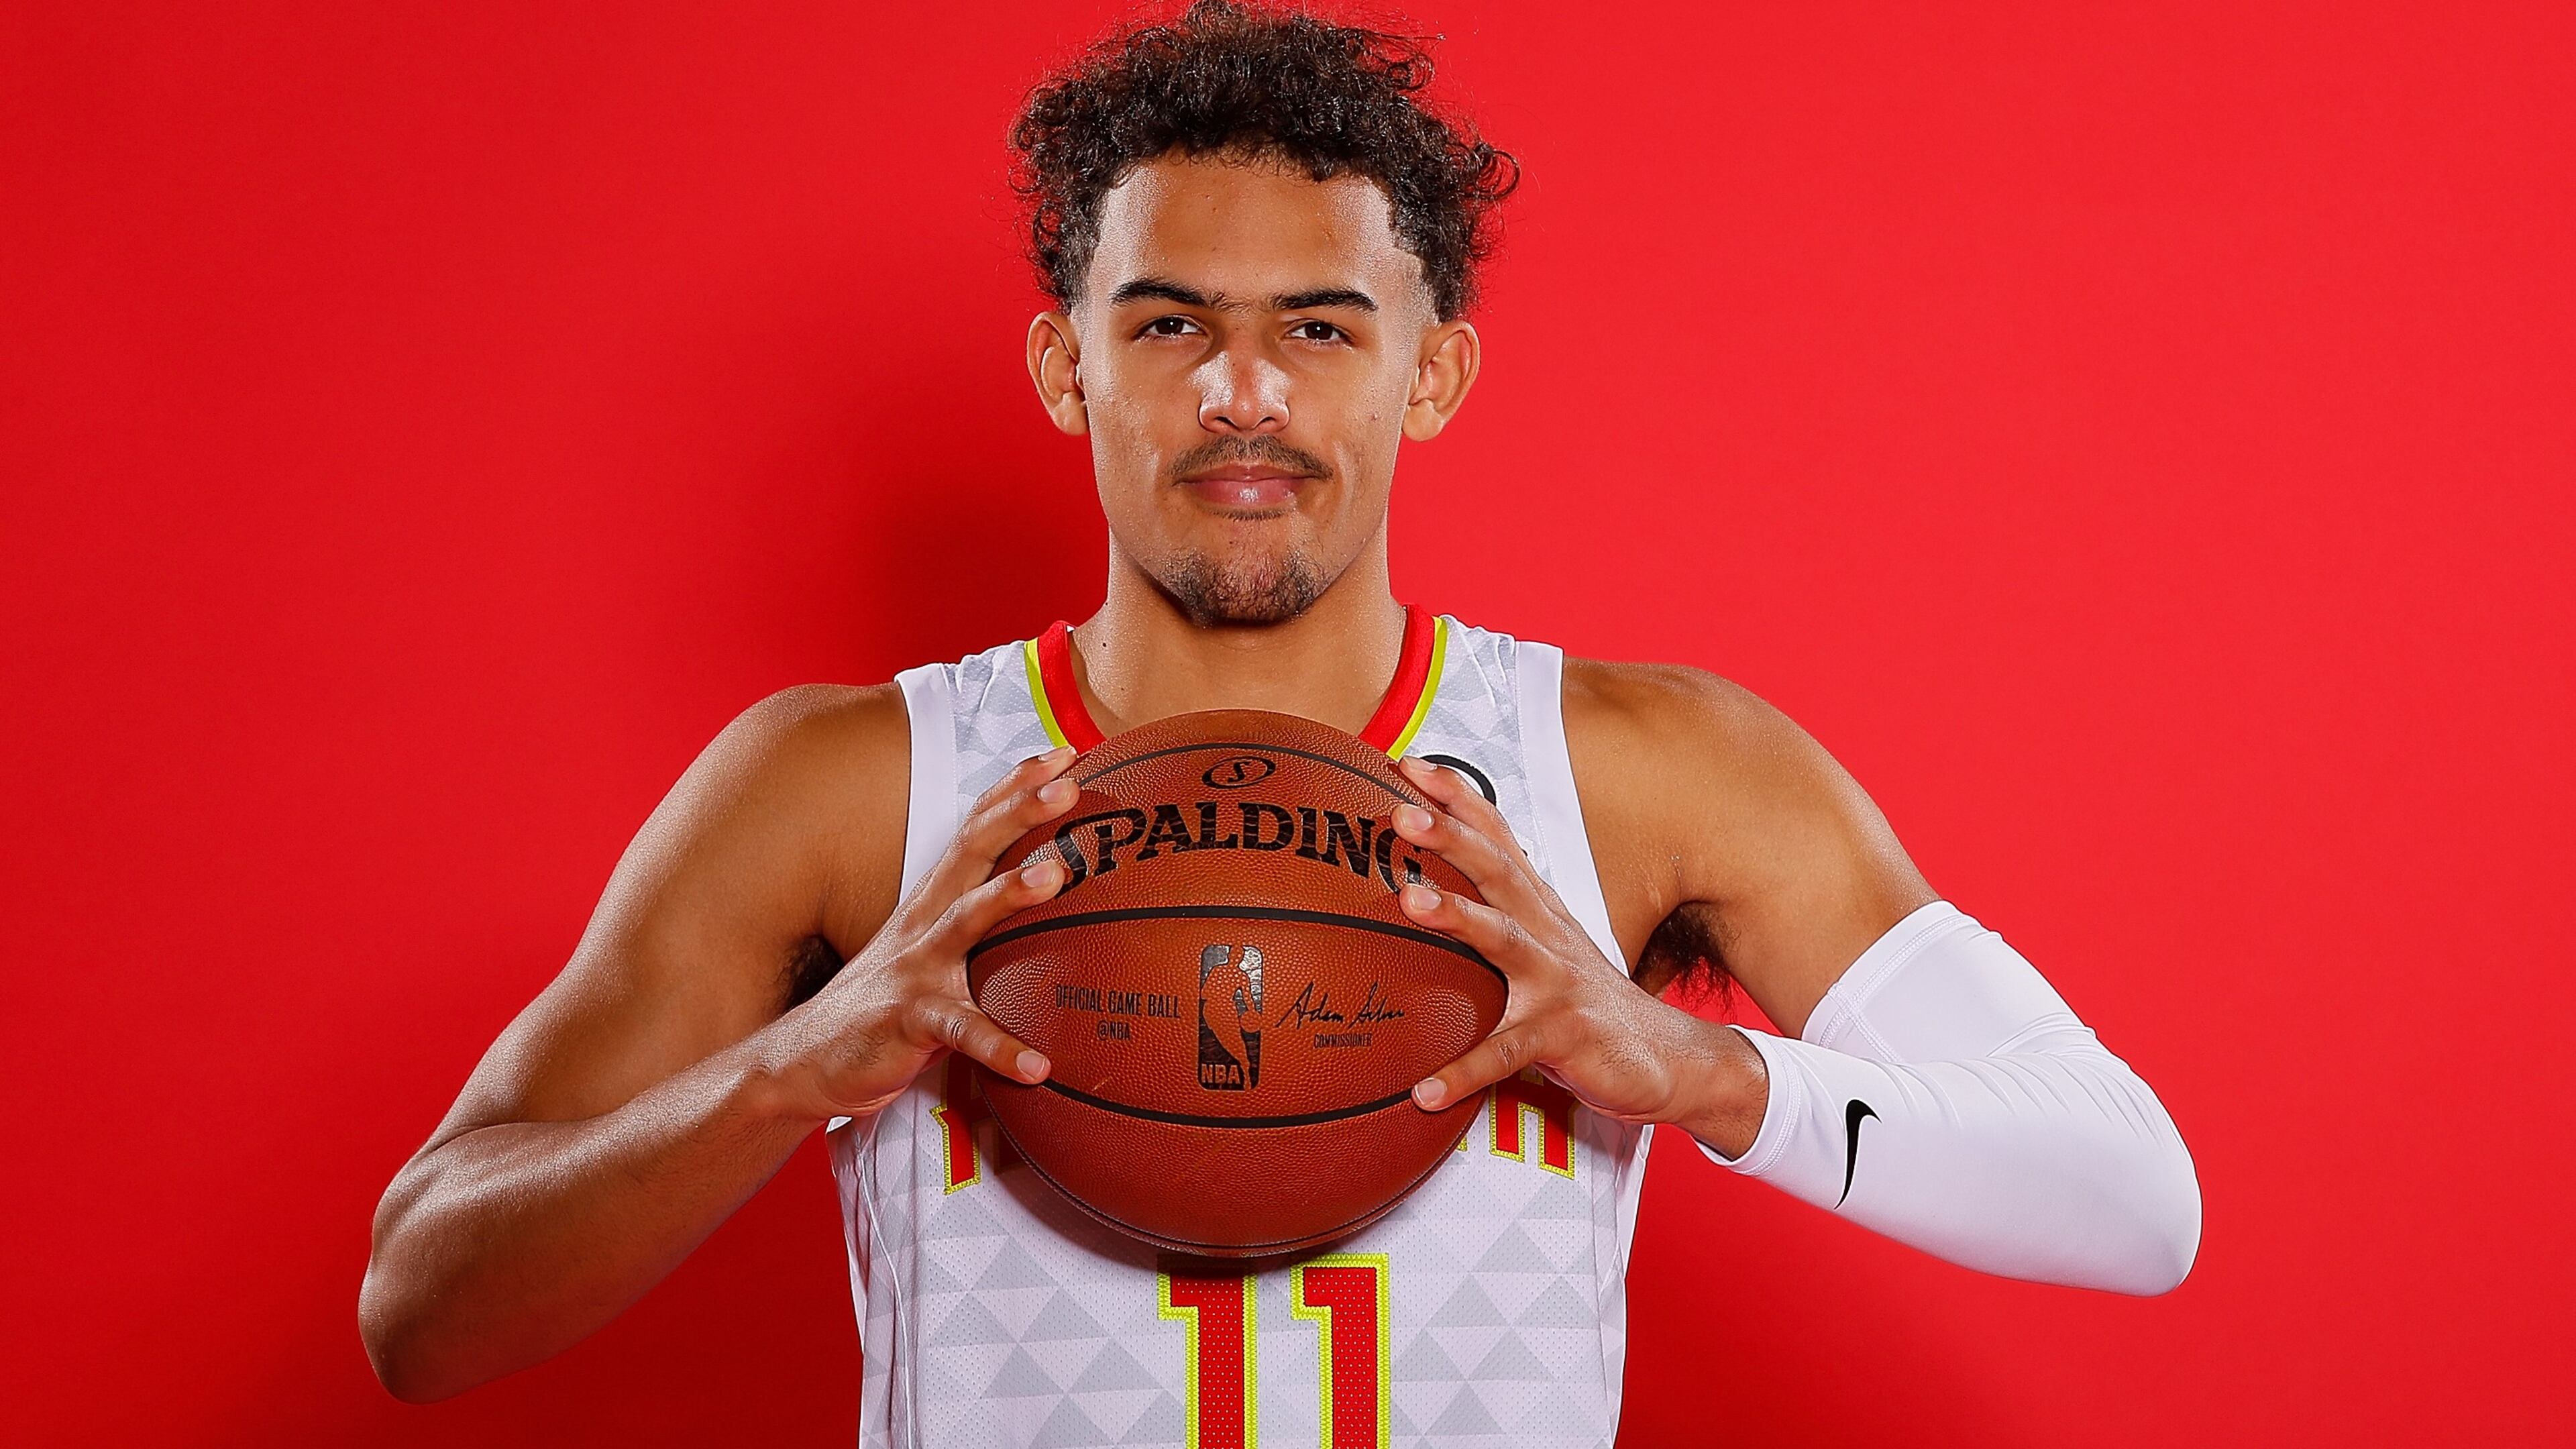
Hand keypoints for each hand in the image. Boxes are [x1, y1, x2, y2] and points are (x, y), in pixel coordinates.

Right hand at [755, 746, 1079, 1121]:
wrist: (799, 1062)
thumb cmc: (880, 1005)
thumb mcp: (927, 953)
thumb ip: (974, 926)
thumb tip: (1040, 906)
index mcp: (932, 903)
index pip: (976, 831)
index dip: (1015, 790)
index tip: (1063, 755)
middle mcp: (923, 925)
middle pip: (974, 854)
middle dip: (1019, 814)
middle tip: (1068, 787)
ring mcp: (913, 971)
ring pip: (963, 923)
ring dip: (1008, 895)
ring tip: (1057, 877)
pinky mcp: (906, 1023)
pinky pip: (959, 1033)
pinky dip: (999, 1049)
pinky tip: (1038, 1066)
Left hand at [1390, 756, 1767, 1147]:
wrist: (1666, 1058)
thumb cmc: (1584, 1001)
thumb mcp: (1544, 946)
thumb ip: (1497, 915)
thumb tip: (1424, 892)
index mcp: (1539, 909)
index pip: (1498, 841)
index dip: (1459, 799)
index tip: (1410, 764)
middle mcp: (1547, 934)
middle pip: (1497, 872)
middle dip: (1451, 837)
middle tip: (1402, 813)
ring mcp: (1558, 983)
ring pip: (1504, 942)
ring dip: (1456, 916)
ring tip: (1407, 900)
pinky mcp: (1564, 1037)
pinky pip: (1507, 1054)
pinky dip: (1464, 1072)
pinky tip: (1423, 1091)